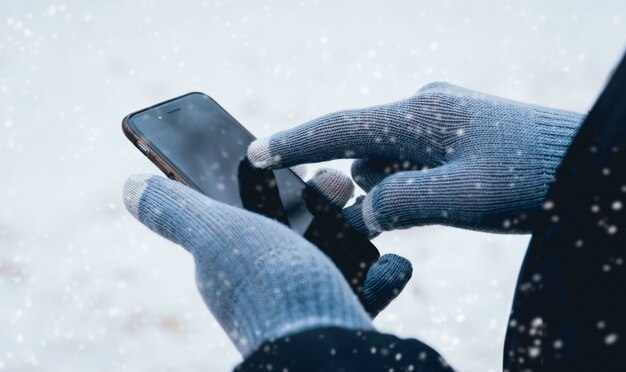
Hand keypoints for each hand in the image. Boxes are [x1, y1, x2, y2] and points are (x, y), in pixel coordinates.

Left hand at [122, 170, 410, 355]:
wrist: (324, 348)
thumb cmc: (268, 286)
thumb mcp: (215, 236)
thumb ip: (177, 211)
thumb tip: (131, 186)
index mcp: (233, 261)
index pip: (246, 211)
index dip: (266, 181)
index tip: (291, 160)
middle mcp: (265, 283)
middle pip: (294, 229)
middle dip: (318, 200)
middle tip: (339, 181)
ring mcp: (303, 302)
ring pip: (332, 256)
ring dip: (352, 231)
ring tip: (367, 213)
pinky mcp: (340, 318)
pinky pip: (365, 290)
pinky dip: (381, 276)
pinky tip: (392, 266)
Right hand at [248, 82, 583, 235]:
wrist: (588, 166)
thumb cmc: (531, 178)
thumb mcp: (459, 198)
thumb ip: (398, 202)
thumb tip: (363, 209)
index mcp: (418, 116)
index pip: (337, 129)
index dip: (291, 143)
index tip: (253, 153)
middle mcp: (424, 109)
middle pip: (362, 148)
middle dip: (352, 181)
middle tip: (355, 212)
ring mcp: (443, 119)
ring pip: (389, 158)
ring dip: (387, 188)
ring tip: (416, 212)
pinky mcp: (457, 135)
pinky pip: (412, 160)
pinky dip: (407, 184)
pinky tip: (429, 203)